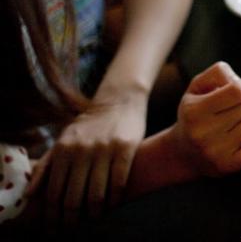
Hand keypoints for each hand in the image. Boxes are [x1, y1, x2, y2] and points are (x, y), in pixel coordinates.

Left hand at [27, 90, 147, 223]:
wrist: (119, 99)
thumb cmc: (90, 124)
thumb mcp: (64, 139)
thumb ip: (46, 165)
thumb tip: (30, 194)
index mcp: (64, 149)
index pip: (54, 192)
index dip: (53, 215)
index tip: (54, 226)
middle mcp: (82, 150)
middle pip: (74, 197)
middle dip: (72, 218)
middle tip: (73, 225)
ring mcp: (105, 149)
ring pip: (96, 194)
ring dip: (95, 213)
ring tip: (95, 216)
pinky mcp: (125, 148)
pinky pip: (118, 182)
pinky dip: (115, 199)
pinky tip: (113, 203)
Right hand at [171, 61, 240, 175]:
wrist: (182, 152)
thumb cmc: (195, 113)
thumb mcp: (197, 86)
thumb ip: (218, 73)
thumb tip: (239, 80)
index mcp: (195, 110)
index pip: (237, 91)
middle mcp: (204, 132)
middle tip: (240, 107)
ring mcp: (216, 152)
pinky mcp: (228, 166)